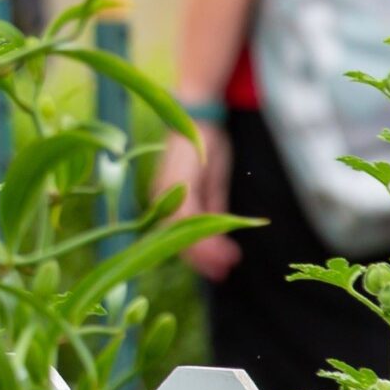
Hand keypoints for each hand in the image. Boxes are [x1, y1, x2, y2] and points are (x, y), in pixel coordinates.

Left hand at [154, 119, 239, 281]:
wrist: (200, 116)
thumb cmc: (205, 146)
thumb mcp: (212, 183)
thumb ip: (211, 208)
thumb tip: (217, 234)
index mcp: (168, 199)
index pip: (178, 236)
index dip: (197, 256)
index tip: (218, 271)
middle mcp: (162, 197)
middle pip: (177, 240)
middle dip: (202, 260)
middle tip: (223, 273)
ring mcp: (166, 191)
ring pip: (181, 233)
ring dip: (205, 251)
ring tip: (228, 262)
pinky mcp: (175, 183)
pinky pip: (187, 217)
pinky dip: (205, 233)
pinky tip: (224, 242)